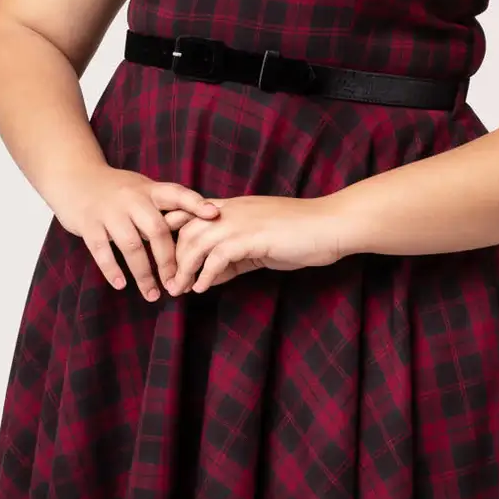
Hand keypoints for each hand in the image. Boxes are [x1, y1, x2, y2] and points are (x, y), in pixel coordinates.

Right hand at [52, 165, 219, 298]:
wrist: (75, 177)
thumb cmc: (116, 189)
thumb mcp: (141, 190)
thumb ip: (163, 208)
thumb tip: (194, 231)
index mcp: (149, 190)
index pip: (177, 194)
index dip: (196, 203)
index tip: (214, 215)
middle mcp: (131, 198)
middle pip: (157, 230)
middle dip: (168, 260)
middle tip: (176, 283)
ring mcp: (109, 211)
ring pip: (131, 246)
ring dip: (143, 274)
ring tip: (152, 294)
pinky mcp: (88, 224)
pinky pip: (102, 251)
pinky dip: (112, 270)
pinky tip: (121, 285)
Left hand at [163, 193, 346, 294]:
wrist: (332, 225)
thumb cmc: (301, 234)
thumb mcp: (260, 245)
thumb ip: (234, 258)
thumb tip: (210, 276)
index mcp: (233, 208)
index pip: (189, 213)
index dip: (173, 235)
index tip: (166, 260)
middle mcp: (231, 211)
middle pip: (185, 230)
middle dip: (172, 258)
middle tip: (169, 283)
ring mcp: (242, 222)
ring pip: (197, 242)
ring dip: (184, 269)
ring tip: (179, 289)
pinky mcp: (253, 238)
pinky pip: (218, 256)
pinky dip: (206, 274)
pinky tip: (202, 289)